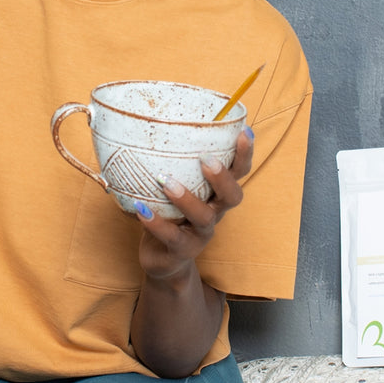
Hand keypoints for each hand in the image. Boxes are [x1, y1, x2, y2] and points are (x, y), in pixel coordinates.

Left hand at [135, 127, 254, 281]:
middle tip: (206, 159)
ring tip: (166, 181)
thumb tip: (138, 122)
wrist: (163, 260)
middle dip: (222, 177)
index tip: (244, 131)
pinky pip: (172, 237)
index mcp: (216, 194)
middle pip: (233, 196)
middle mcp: (215, 212)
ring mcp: (201, 234)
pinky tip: (141, 208)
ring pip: (204, 217)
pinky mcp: (182, 251)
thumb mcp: (173, 186)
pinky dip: (156, 222)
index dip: (245, 154)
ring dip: (186, 198)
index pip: (239, 172)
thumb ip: (167, 162)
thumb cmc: (169, 214)